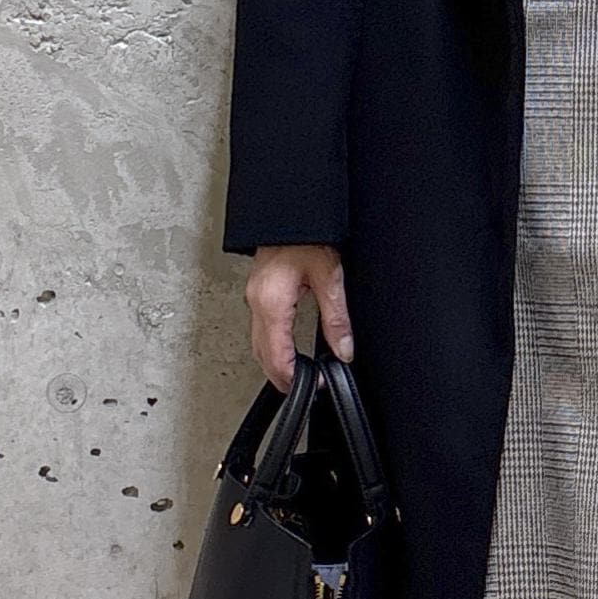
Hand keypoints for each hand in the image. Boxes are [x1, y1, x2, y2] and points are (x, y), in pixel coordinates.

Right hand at [245, 243, 353, 392]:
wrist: (290, 209)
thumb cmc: (305, 234)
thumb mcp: (329, 275)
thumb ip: (336, 316)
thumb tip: (343, 348)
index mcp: (272, 301)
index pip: (277, 354)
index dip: (293, 377)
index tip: (313, 386)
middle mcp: (257, 302)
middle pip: (262, 354)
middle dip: (281, 377)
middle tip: (305, 389)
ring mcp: (254, 296)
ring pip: (257, 343)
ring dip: (274, 363)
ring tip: (297, 376)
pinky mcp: (258, 291)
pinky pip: (259, 328)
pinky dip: (271, 346)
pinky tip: (285, 348)